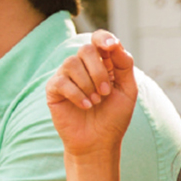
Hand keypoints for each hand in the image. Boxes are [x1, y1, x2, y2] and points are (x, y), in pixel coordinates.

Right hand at [45, 31, 137, 159]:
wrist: (98, 142)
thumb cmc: (114, 117)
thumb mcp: (127, 90)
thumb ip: (124, 65)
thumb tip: (114, 43)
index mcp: (101, 63)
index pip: (98, 39)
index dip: (103, 38)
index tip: (111, 46)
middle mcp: (82, 66)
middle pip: (86, 49)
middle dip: (98, 71)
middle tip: (105, 92)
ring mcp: (66, 76)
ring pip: (72, 63)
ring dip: (88, 85)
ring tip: (95, 102)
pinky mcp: (53, 89)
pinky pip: (62, 82)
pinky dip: (77, 95)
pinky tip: (85, 106)